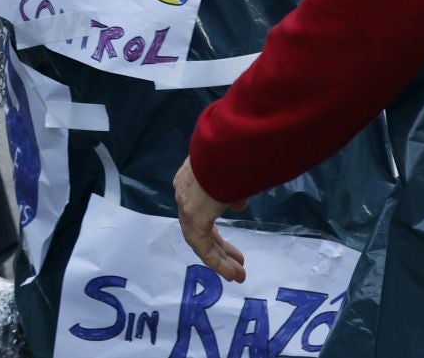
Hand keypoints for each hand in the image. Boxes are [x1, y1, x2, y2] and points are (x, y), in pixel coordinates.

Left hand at [174, 158, 245, 283]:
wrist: (224, 147)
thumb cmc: (232, 154)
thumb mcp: (234, 173)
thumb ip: (234, 191)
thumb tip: (238, 204)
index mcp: (192, 178)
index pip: (201, 207)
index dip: (215, 221)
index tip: (228, 236)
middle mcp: (185, 192)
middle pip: (201, 227)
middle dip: (220, 246)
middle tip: (237, 261)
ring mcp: (187, 205)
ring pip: (201, 240)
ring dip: (220, 259)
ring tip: (237, 275)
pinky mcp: (194, 217)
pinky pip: (203, 245)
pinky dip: (216, 261)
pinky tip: (230, 273)